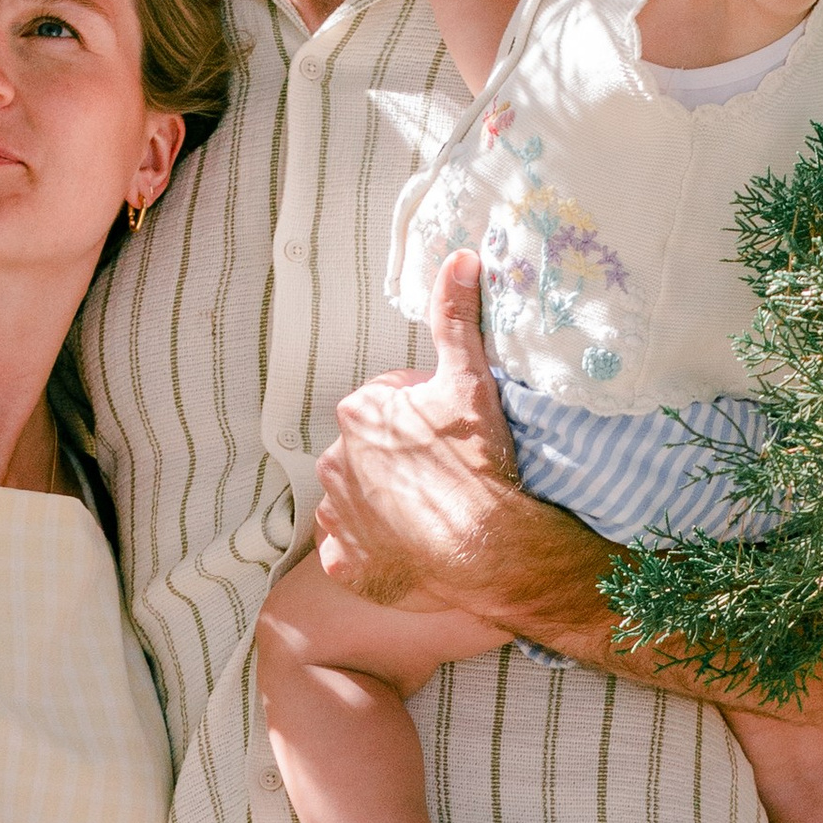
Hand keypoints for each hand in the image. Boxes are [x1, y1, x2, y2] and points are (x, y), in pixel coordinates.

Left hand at [314, 251, 524, 609]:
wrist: (489, 546)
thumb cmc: (479, 461)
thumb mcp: (470, 378)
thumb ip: (456, 317)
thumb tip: (458, 258)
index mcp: (358, 411)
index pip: (388, 406)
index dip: (424, 419)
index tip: (451, 437)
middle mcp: (333, 460)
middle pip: (370, 454)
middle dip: (400, 462)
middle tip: (445, 477)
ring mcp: (336, 516)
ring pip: (358, 501)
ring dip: (384, 506)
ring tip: (430, 514)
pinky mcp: (345, 564)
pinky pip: (351, 552)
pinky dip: (374, 551)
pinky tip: (408, 550)